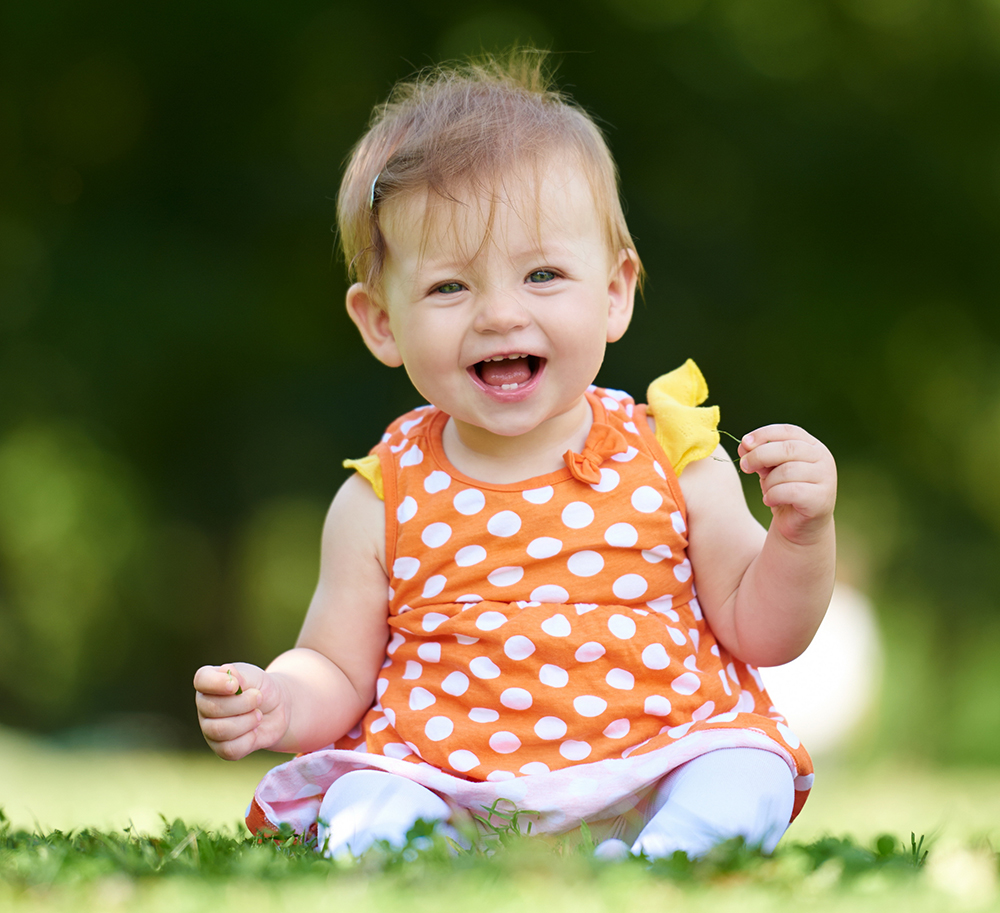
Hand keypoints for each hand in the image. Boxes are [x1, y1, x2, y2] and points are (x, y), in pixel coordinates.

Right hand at [193, 662, 287, 759]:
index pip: (201, 680)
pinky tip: (255, 730)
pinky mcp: (222, 748)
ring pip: (219, 730)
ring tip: (258, 714)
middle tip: (259, 697)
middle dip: (242, 703)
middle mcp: (205, 706)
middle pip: (212, 708)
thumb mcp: (256, 677)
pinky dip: (249, 739)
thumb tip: (227, 671)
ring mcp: (210, 729)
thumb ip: (241, 675)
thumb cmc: (262, 688)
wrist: (278, 709)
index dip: (216, 683)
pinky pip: (230, 749)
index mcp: (210, 683)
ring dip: (247, 721)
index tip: (235, 685)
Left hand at [737, 424, 835, 545]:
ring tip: (766, 491)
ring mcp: (825, 478)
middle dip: (759, 455)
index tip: (744, 443)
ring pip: (787, 471)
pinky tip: (768, 501)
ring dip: (768, 482)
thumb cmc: (784, 492)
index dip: (764, 434)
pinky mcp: (821, 498)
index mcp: (812, 445)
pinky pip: (790, 491)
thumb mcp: (769, 469)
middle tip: (744, 466)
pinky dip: (773, 495)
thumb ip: (759, 455)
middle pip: (787, 448)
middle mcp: (823, 458)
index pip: (788, 431)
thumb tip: (744, 445)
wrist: (800, 525)